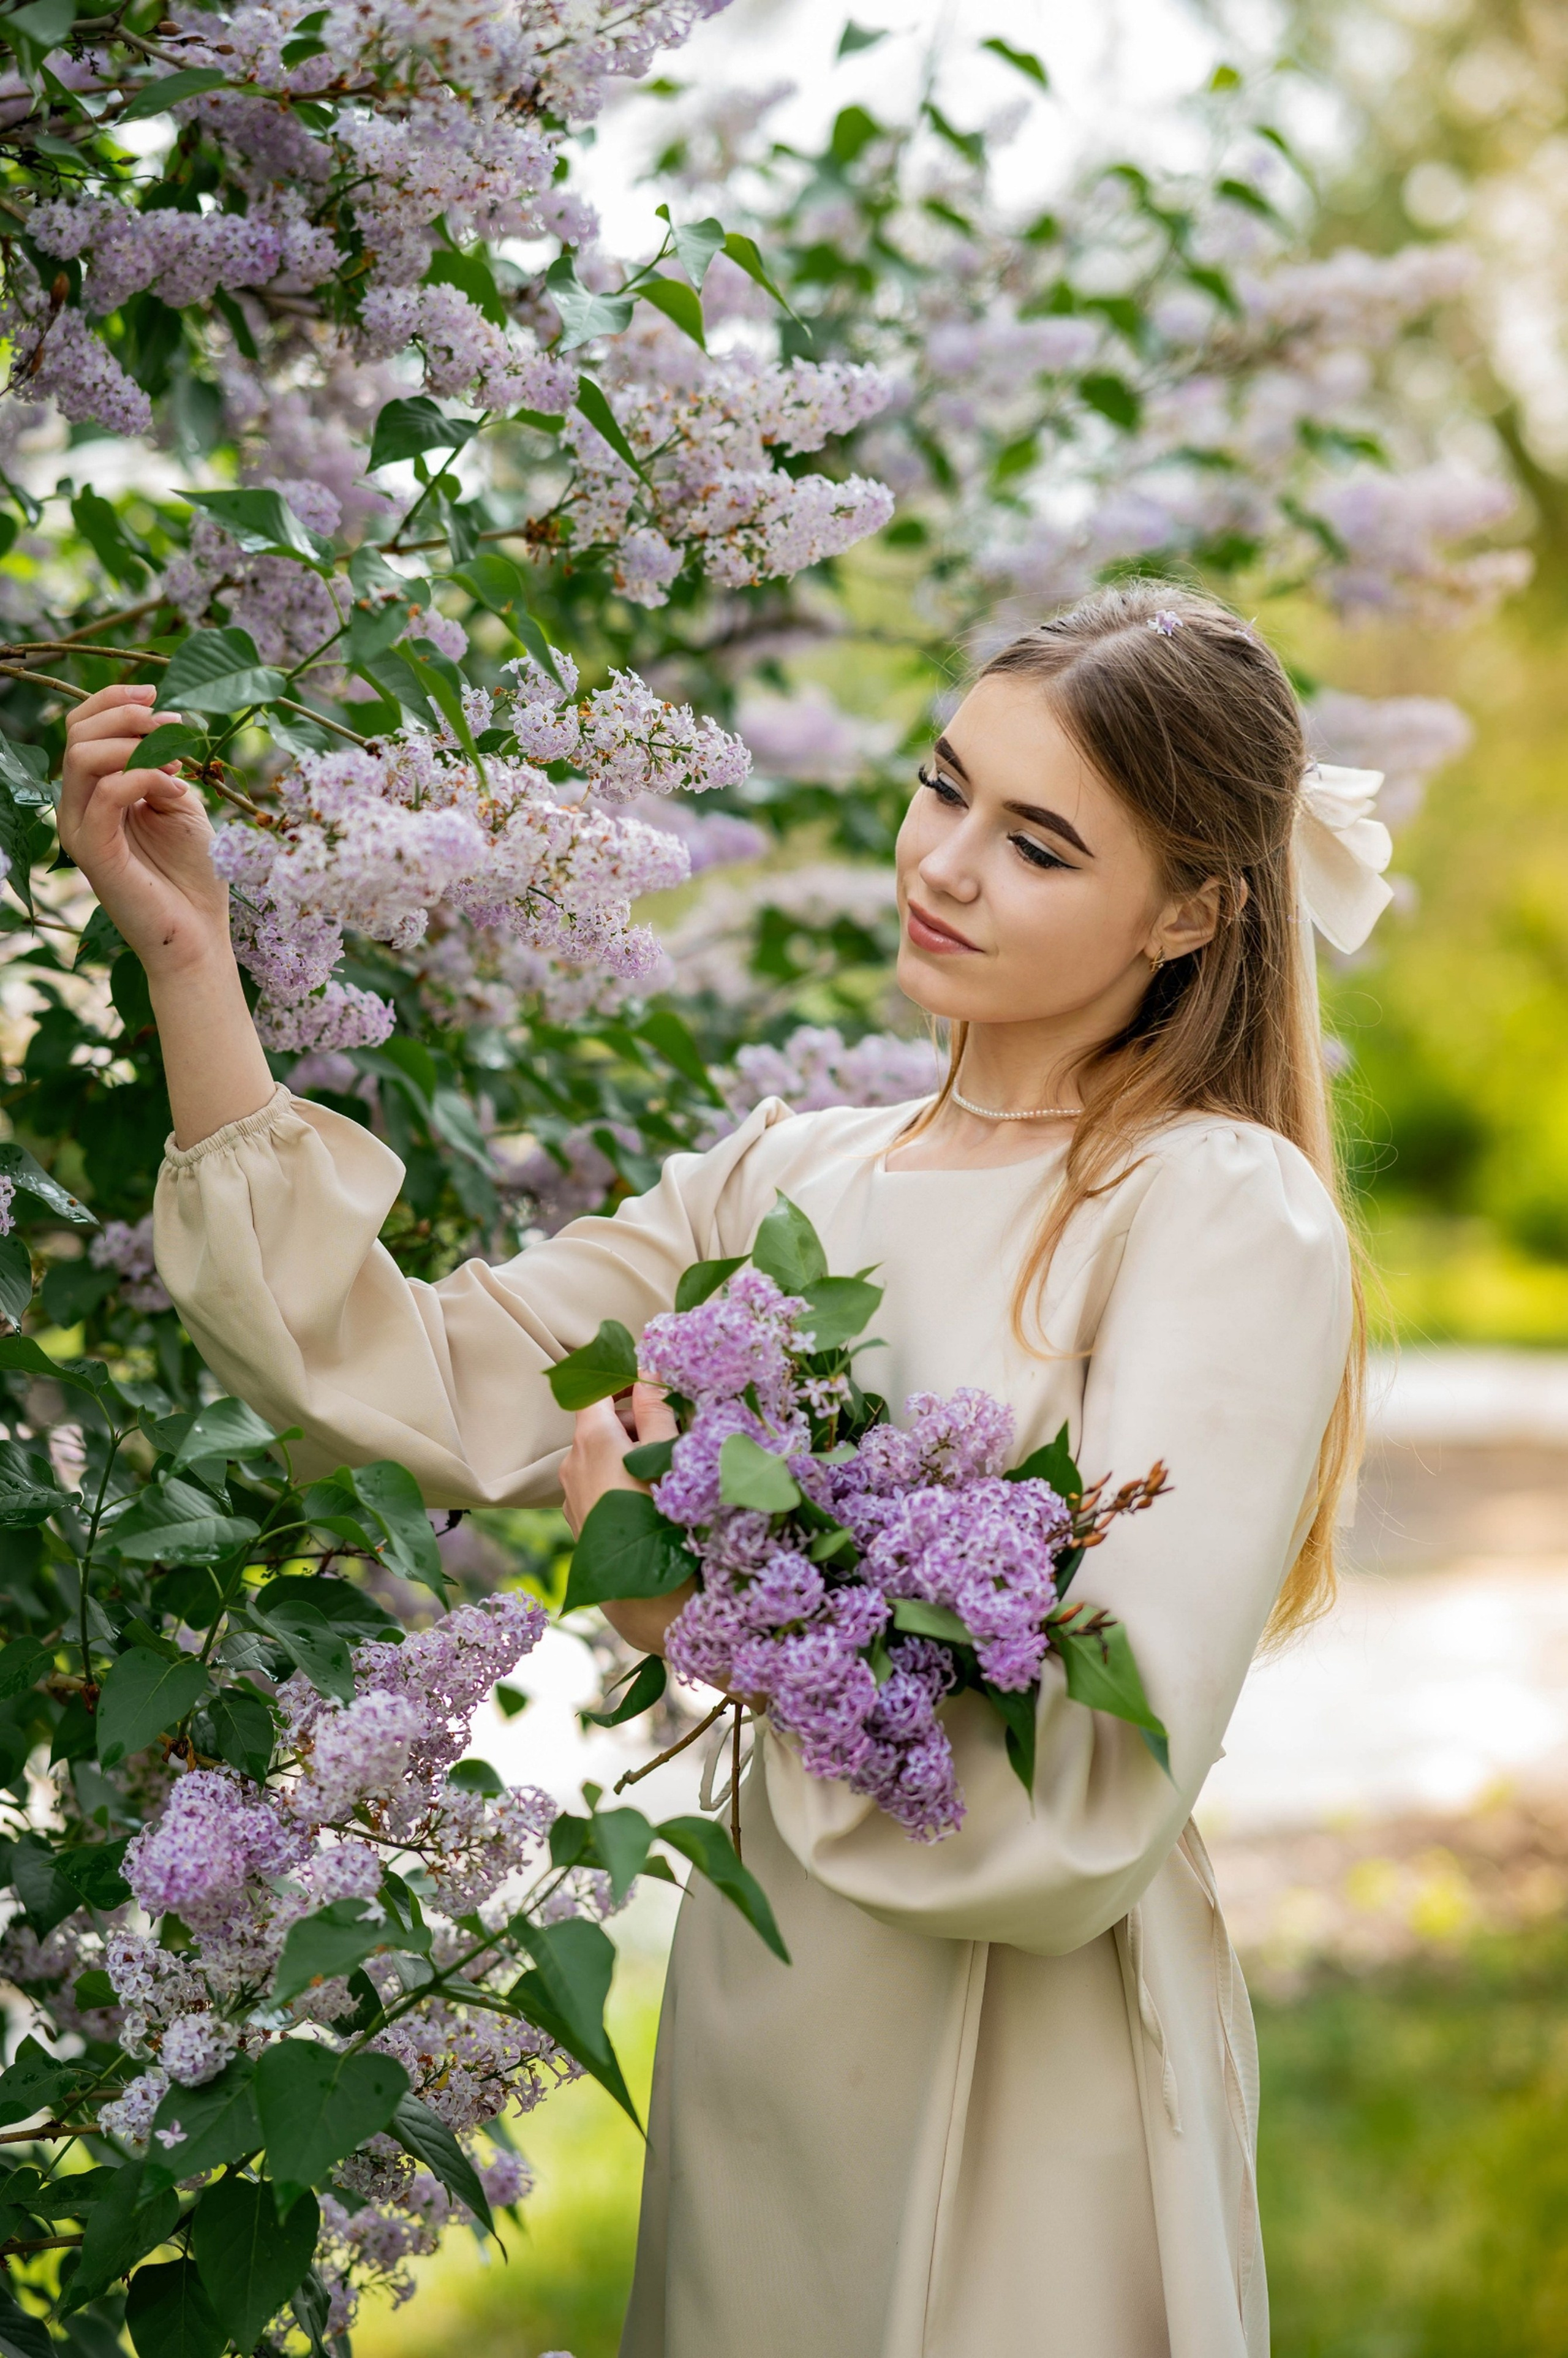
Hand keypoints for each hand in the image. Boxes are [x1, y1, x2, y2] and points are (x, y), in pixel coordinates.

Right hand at [59, 684, 231, 982]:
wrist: (198, 936)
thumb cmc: (192, 875)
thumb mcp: (180, 805)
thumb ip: (161, 766)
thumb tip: (156, 729)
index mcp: (94, 792)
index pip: (81, 727)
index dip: (114, 699)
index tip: (158, 694)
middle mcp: (78, 808)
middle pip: (77, 733)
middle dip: (129, 716)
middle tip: (176, 728)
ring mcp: (81, 829)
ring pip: (83, 756)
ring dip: (137, 743)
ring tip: (179, 761)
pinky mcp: (94, 852)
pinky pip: (106, 793)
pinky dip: (145, 777)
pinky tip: (178, 790)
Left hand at [560, 1382, 692, 1655]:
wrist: (647, 1604)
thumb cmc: (666, 1523)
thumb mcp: (671, 1456)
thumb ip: (656, 1409)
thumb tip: (647, 1370)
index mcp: (593, 1439)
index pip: (595, 1386)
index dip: (622, 1376)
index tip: (653, 1378)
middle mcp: (573, 1461)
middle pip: (601, 1419)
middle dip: (636, 1414)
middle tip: (678, 1423)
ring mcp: (572, 1491)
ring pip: (601, 1451)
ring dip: (631, 1446)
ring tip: (670, 1462)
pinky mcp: (579, 1517)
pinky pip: (598, 1478)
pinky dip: (621, 1472)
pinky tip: (653, 1492)